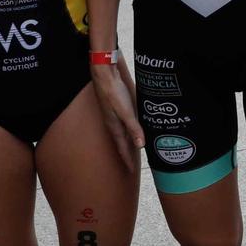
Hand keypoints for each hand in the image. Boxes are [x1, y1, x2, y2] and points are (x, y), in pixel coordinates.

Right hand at [91, 57, 143, 173]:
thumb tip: (140, 146)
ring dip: (128, 141)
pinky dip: (130, 128)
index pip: (123, 147)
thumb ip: (133, 128)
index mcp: (115, 127)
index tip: (132, 171)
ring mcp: (115, 114)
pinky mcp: (118, 106)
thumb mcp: (126, 112)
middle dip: (127, 153)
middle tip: (132, 164)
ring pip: (123, 132)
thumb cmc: (113, 93)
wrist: (104, 75)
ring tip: (134, 149)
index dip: (127, 159)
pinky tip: (134, 126)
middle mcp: (114, 123)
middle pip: (123, 142)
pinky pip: (125, 122)